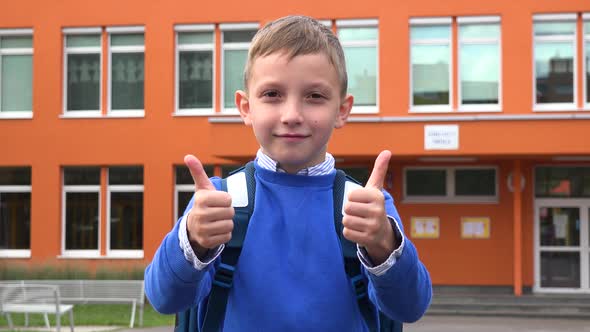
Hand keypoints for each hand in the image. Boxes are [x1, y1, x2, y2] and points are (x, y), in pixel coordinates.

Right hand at [184, 155, 233, 258]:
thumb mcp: (202, 188)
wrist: (193, 227)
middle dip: (227, 212)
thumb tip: (188, 156)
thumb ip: (198, 172)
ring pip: (229, 225)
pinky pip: (227, 236)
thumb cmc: (203, 204)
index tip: (218, 201)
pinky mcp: (207, 242)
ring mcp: (202, 230)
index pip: (228, 199)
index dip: (226, 200)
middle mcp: (200, 215)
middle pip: (230, 212)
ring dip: (227, 223)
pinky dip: (225, 234)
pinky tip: (216, 230)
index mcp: (201, 199)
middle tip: (218, 212)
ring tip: (217, 220)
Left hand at [342, 150, 396, 264]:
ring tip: (359, 221)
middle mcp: (377, 211)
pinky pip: (347, 233)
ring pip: (346, 221)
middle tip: (359, 213)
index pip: (351, 195)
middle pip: (347, 208)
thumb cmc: (374, 206)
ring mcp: (374, 226)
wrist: (383, 233)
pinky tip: (359, 231)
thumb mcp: (376, 189)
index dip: (352, 198)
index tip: (361, 202)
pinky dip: (350, 232)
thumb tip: (387, 151)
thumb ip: (379, 170)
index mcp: (377, 197)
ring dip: (349, 221)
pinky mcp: (368, 239)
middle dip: (349, 211)